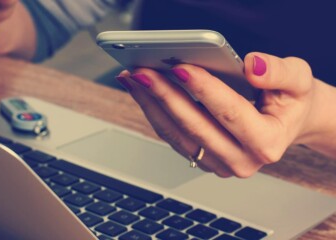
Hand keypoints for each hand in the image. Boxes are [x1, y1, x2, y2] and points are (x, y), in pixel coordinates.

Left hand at [116, 52, 319, 177]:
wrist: (285, 122)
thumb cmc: (290, 102)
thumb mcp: (298, 80)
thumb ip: (279, 72)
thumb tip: (251, 67)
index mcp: (267, 142)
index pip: (230, 113)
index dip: (204, 90)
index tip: (180, 67)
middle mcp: (242, 160)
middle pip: (195, 127)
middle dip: (166, 96)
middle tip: (143, 72)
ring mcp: (219, 163)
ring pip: (177, 135)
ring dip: (153, 105)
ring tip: (135, 79)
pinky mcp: (204, 158)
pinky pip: (173, 137)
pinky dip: (155, 113)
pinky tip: (143, 92)